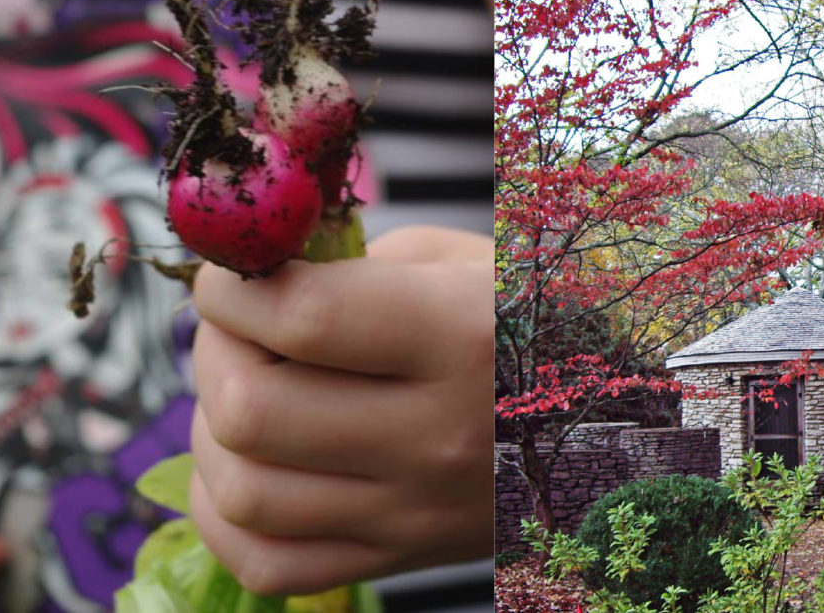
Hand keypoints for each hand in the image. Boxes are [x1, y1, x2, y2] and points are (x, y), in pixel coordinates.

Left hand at [188, 226, 493, 594]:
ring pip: (245, 492)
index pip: (302, 317)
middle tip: (235, 333)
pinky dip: (226, 517)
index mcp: (460, 336)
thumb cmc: (525, 319)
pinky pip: (266, 563)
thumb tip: (249, 274)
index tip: (231, 276)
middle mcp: (438, 434)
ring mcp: (416, 510)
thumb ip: (353, 260)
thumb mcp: (459, 261)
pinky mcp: (400, 557)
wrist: (610, 416)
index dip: (233, 289)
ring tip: (242, 397)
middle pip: (253, 409)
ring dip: (213, 434)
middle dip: (213, 355)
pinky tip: (248, 466)